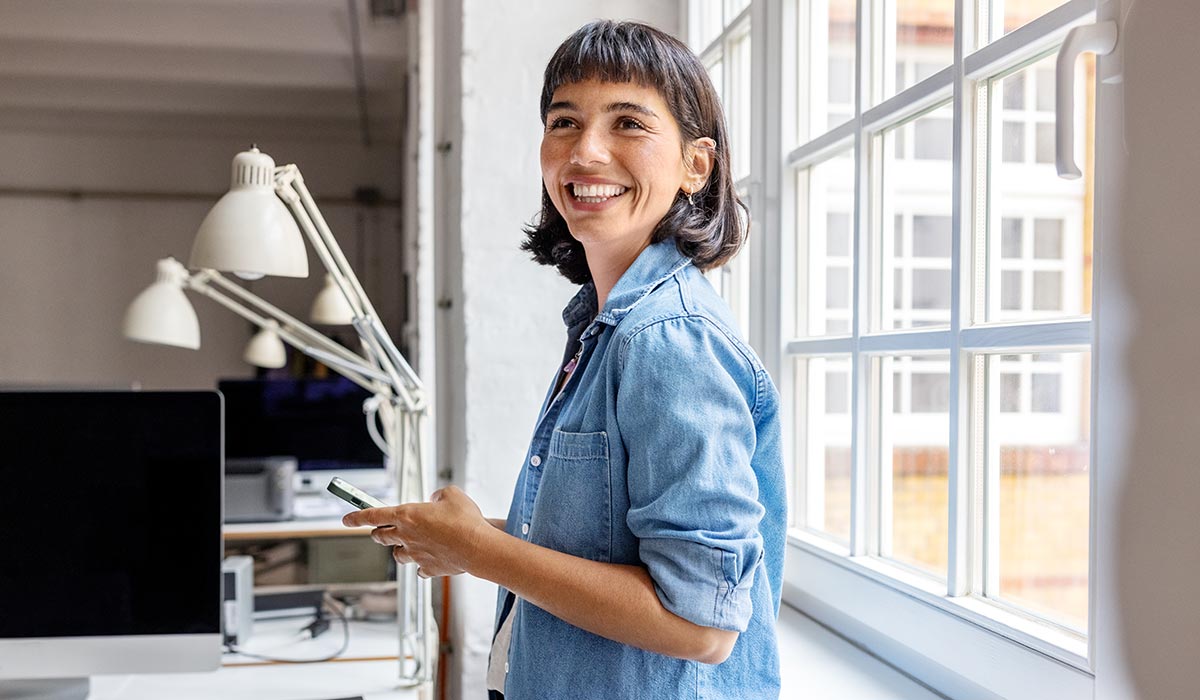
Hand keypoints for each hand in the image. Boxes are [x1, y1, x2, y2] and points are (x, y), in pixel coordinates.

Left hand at [342, 485, 490, 577]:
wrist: (476, 547)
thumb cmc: (465, 520)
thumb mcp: (452, 494)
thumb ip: (439, 494)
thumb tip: (435, 500)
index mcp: (407, 515)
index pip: (373, 515)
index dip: (356, 516)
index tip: (346, 519)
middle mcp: (406, 536)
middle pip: (381, 536)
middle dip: (379, 532)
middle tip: (382, 530)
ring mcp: (415, 554)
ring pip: (397, 555)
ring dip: (399, 549)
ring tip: (408, 545)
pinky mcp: (428, 568)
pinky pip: (418, 569)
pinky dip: (421, 564)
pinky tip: (428, 559)